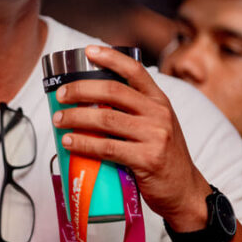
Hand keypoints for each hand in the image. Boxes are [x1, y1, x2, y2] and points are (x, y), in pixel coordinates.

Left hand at [51, 45, 209, 230]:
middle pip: (112, 91)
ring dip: (76, 117)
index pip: (135, 71)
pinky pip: (107, 148)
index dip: (111, 58)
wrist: (183, 190)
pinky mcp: (147, 159)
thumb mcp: (155, 125)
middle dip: (80, 90)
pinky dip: (84, 144)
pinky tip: (69, 142)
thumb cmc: (160, 156)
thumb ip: (132, 112)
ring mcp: (155, 136)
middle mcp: (159, 114)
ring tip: (58, 120)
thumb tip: (88, 102)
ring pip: (106, 119)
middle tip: (60, 95)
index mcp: (159, 101)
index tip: (88, 51)